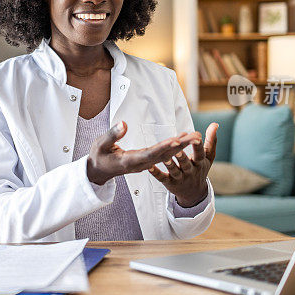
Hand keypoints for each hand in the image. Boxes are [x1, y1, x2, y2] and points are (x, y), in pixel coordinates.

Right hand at [86, 121, 201, 185]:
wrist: (98, 171)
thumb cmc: (98, 156)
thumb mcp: (100, 144)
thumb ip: (113, 134)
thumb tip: (124, 123)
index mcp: (129, 161)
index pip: (150, 154)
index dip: (163, 147)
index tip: (176, 141)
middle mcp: (140, 164)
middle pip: (164, 155)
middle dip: (181, 146)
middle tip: (196, 137)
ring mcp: (144, 164)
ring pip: (166, 155)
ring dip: (181, 146)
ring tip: (195, 136)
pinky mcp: (146, 161)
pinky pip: (163, 155)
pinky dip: (173, 147)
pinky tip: (182, 139)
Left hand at [148, 122, 217, 206]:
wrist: (194, 193)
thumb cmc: (200, 169)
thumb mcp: (208, 157)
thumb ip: (211, 140)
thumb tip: (215, 124)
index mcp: (199, 163)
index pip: (200, 154)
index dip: (198, 146)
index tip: (197, 137)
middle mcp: (190, 171)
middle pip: (186, 164)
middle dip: (182, 157)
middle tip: (178, 149)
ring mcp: (180, 177)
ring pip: (174, 171)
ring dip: (170, 165)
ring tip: (165, 158)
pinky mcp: (170, 183)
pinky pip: (162, 178)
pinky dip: (156, 173)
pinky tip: (150, 167)